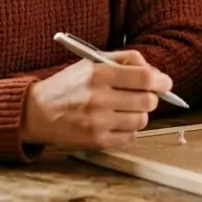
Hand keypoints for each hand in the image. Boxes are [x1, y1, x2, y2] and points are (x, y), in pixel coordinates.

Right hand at [20, 50, 170, 149]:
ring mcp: (97, 122)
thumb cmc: (68, 85)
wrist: (36, 112)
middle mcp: (98, 98)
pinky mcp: (96, 141)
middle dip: (150, 98)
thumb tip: (155, 73)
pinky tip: (115, 122)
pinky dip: (128, 129)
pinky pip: (130, 137)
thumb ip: (126, 60)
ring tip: (124, 109)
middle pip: (148, 101)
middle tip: (140, 96)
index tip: (164, 83)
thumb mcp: (92, 61)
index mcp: (99, 74)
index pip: (145, 79)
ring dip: (138, 114)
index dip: (162, 81)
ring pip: (142, 120)